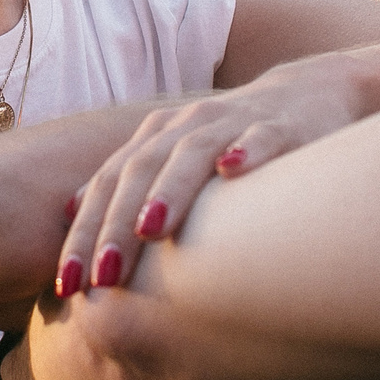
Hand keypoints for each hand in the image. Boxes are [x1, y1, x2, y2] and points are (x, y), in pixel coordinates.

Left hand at [58, 56, 366, 296]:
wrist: (311, 93)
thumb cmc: (233, 139)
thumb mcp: (174, 154)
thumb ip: (127, 180)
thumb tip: (71, 209)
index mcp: (157, 137)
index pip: (109, 185)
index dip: (84, 232)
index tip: (68, 285)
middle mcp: (187, 125)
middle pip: (140, 171)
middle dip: (116, 224)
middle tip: (102, 276)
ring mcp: (233, 123)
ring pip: (192, 152)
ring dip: (169, 190)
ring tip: (149, 230)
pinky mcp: (282, 126)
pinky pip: (261, 137)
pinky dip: (247, 151)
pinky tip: (234, 171)